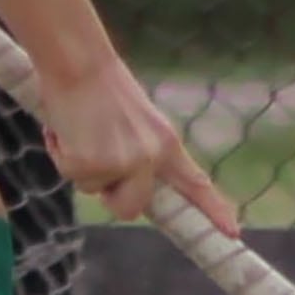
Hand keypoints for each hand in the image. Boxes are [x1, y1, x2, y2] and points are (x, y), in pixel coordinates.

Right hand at [38, 57, 239, 238]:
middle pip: (131, 208)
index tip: (233, 234)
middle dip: (110, 197)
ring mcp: (121, 162)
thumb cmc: (100, 85)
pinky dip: (60, 153)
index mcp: (166, 142)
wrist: (77, 59)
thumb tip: (126, 184)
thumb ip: (141, 151)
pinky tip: (64, 126)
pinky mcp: (90, 163)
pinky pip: (69, 174)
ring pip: (92, 188)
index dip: (214, 211)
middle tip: (94, 164)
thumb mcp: (136, 121)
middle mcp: (149, 156)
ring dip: (80, 164)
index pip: (195, 183)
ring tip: (79, 128)